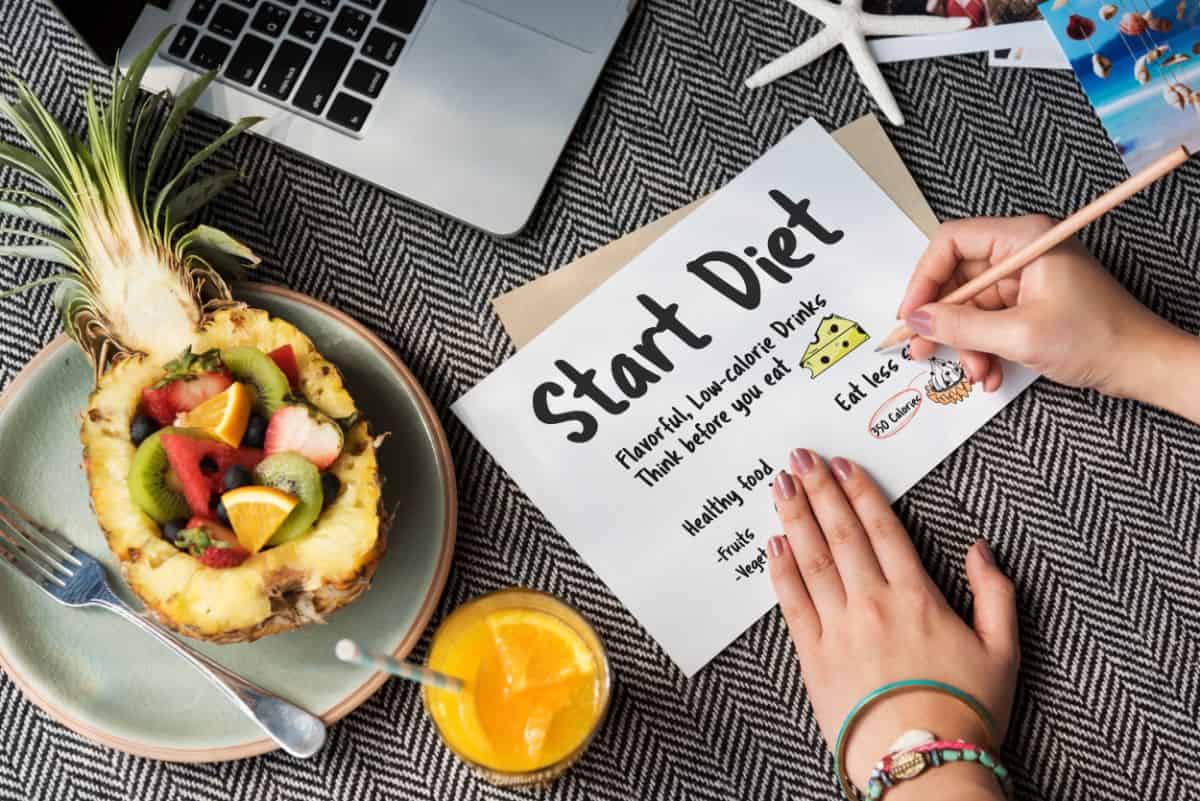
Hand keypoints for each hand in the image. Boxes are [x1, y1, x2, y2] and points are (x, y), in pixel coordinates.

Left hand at [768, 451, 1016, 798]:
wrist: (925, 765)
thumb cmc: (966, 712)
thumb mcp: (1003, 651)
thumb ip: (995, 593)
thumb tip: (979, 548)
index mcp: (917, 597)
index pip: (882, 530)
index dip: (860, 492)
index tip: (842, 464)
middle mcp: (873, 604)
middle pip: (841, 534)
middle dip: (819, 490)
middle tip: (800, 457)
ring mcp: (838, 628)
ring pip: (811, 560)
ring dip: (794, 517)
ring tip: (779, 485)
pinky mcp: (813, 656)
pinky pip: (792, 603)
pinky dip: (781, 570)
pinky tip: (773, 544)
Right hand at [897, 215, 1185, 401]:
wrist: (1143, 365)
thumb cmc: (1100, 338)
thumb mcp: (1020, 335)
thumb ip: (961, 327)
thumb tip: (918, 320)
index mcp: (1024, 238)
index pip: (952, 242)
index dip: (925, 278)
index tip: (912, 315)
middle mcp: (1022, 251)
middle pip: (957, 277)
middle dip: (943, 320)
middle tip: (922, 349)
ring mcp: (1025, 277)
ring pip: (970, 306)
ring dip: (965, 343)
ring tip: (975, 372)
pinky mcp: (1029, 301)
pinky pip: (988, 321)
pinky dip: (982, 347)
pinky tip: (989, 372)